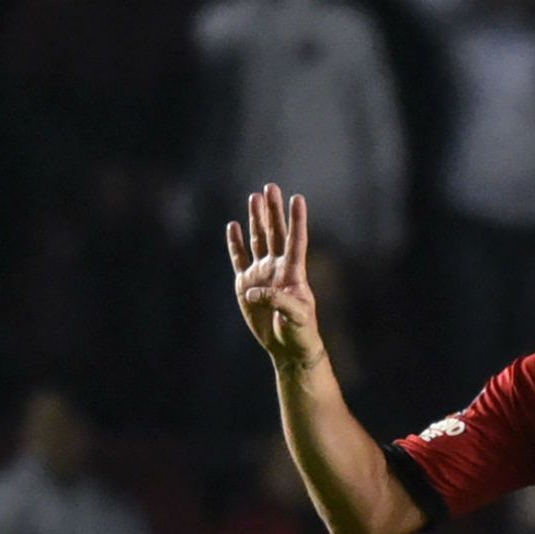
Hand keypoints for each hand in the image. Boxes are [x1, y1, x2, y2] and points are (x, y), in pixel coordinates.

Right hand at [227, 183, 324, 372]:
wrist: (288, 346)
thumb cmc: (300, 332)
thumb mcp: (297, 317)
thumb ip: (279, 302)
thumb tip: (254, 292)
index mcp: (294, 273)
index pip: (296, 240)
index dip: (296, 220)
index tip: (298, 198)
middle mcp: (278, 268)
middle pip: (275, 233)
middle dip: (272, 210)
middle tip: (270, 186)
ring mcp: (262, 274)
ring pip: (258, 240)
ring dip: (256, 219)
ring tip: (255, 197)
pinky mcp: (246, 284)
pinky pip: (239, 258)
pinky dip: (235, 243)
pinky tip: (234, 226)